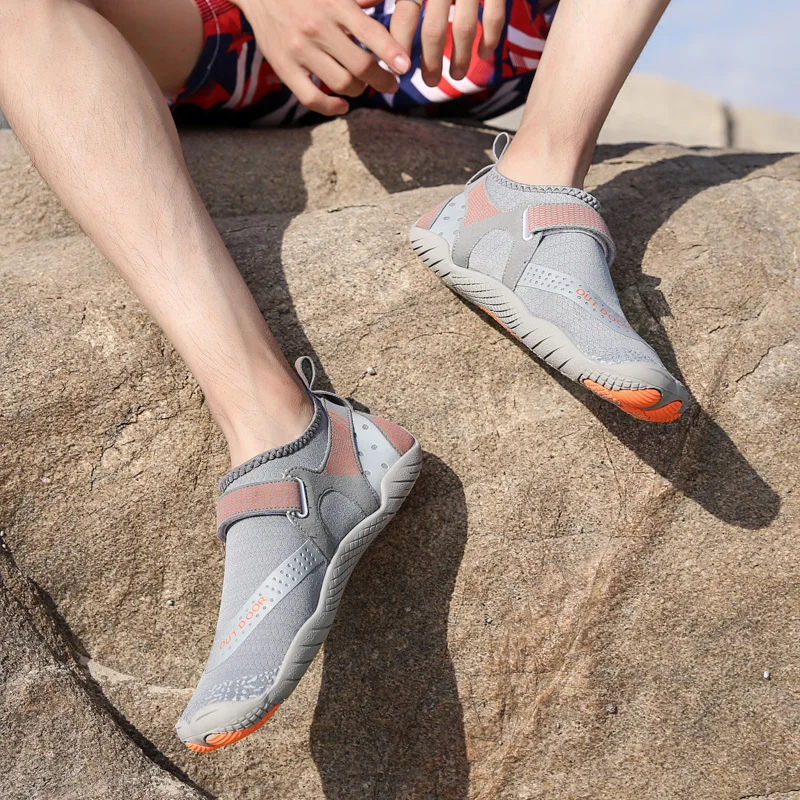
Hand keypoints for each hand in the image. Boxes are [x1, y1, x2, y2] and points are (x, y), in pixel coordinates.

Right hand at [237, 0, 411, 115]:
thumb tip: (384, 1)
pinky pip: (312, 98)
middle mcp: (318, 28)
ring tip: (363, 86)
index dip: (392, 53)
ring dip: (359, 90)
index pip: (371, 32)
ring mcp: (300, 50)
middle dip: (382, 79)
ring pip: (342, 84)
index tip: (404, 67)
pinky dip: (331, 107)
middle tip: (390, 84)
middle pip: (361, 66)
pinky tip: (342, 105)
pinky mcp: (284, 67)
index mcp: (334, 4)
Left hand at [390, 0, 505, 85]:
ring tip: (458, 76)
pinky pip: (493, 17)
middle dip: (430, 63)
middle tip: (430, 83)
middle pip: (433, 31)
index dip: (400, 46)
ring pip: (464, 29)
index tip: (398, 69)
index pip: (405, 17)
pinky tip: (484, 54)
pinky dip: (490, 39)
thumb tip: (361, 3)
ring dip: (461, 58)